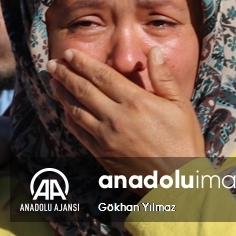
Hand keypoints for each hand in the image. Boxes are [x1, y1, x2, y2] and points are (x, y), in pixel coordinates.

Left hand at [47, 47, 204, 181]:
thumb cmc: (183, 142)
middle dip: (65, 74)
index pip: (101, 75)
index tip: (70, 53)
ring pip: (76, 110)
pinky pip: (79, 132)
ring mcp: (105, 138)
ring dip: (62, 94)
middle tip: (52, 64)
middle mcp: (115, 118)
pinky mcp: (101, 154)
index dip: (82, 63)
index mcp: (135, 102)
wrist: (177, 182)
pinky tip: (64, 110)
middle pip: (83, 90)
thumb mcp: (180, 106)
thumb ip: (163, 77)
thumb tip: (154, 52)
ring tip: (53, 82)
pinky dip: (69, 118)